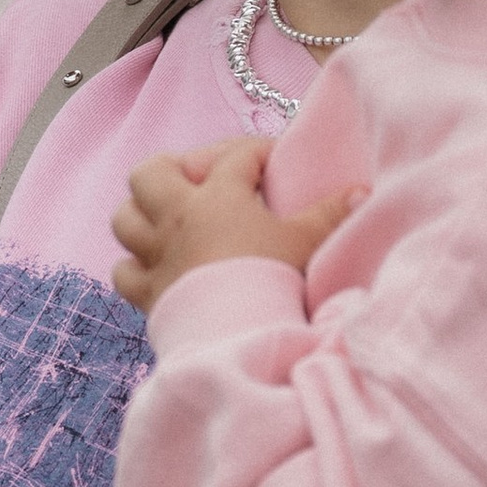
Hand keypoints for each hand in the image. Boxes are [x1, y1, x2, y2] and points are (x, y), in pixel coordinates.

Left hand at [110, 140, 360, 315]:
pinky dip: (134, 266)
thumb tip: (362, 192)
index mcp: (217, 198)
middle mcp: (177, 219)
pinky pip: (124, 271)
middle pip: (151, 173)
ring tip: (166, 219)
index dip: (257, 152)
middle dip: (172, 170)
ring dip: (142, 214)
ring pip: (125, 218)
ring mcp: (156, 255)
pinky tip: (153, 267)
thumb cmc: (272, 279)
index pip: (236, 157)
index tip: (273, 162)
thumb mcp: (306, 242)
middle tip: (198, 182)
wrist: (238, 334)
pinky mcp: (146, 293)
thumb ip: (331, 214)